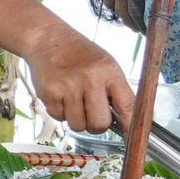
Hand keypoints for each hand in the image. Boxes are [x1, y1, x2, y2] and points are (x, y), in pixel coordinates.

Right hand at [20, 24, 135, 134]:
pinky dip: (60, 112)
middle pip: (100, 124)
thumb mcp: (105, 65)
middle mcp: (90, 79)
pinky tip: (60, 95)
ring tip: (74, 100)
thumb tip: (130, 122)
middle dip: (96, 125)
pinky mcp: (49, 93)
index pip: (127, 106)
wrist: (47, 39)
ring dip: (77, 119)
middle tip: (92, 113)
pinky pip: (59, 118)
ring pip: (78, 125)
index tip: (132, 138)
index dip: (130, 126)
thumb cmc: (79, 54)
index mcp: (109, 71)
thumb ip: (116, 91)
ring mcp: (68, 87)